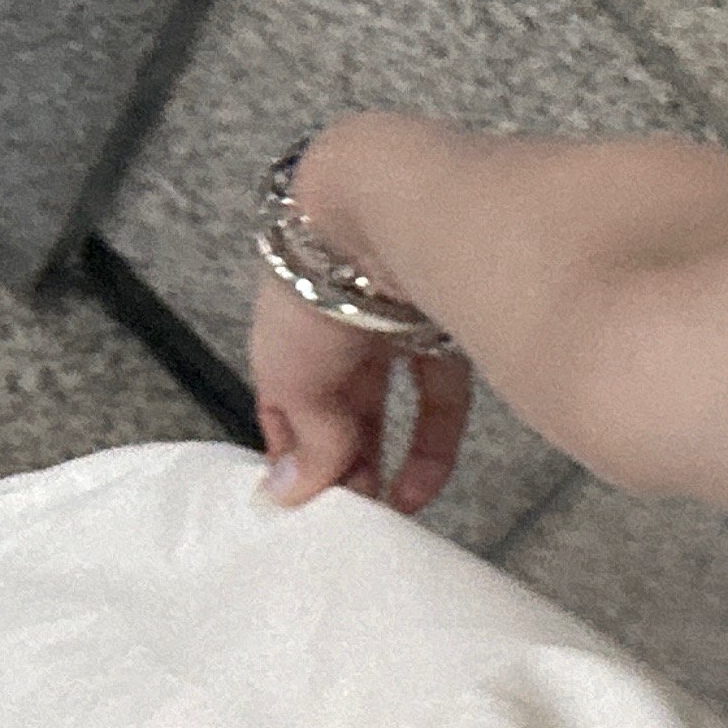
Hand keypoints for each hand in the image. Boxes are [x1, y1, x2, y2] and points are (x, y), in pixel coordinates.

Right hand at [250, 273, 471, 513]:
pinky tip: (417, 491)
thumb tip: (296, 493)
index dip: (292, 452)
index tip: (299, 500)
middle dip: (340, 461)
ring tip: (382, 514)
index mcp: (288, 325)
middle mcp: (339, 321)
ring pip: (387, 404)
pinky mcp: (443, 330)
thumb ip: (304, 439)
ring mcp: (392, 324)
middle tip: (346, 512)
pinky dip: (429, 449)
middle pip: (339, 406)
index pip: (284, 402)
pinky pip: (438, 400)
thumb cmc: (318, 280)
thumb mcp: (292, 378)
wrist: (382, 214)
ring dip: (382, 460)